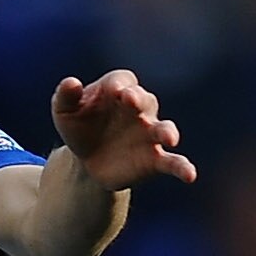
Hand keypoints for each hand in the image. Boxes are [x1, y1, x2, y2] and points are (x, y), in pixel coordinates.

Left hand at [51, 72, 195, 191]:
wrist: (87, 163)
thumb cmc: (79, 128)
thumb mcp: (64, 112)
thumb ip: (65, 96)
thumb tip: (70, 83)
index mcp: (119, 90)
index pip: (122, 81)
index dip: (118, 85)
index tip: (113, 92)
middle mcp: (139, 108)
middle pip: (145, 99)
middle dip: (139, 100)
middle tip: (131, 101)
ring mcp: (149, 133)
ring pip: (163, 128)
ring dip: (167, 131)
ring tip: (170, 137)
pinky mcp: (153, 159)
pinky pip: (171, 161)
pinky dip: (182, 167)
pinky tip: (190, 175)